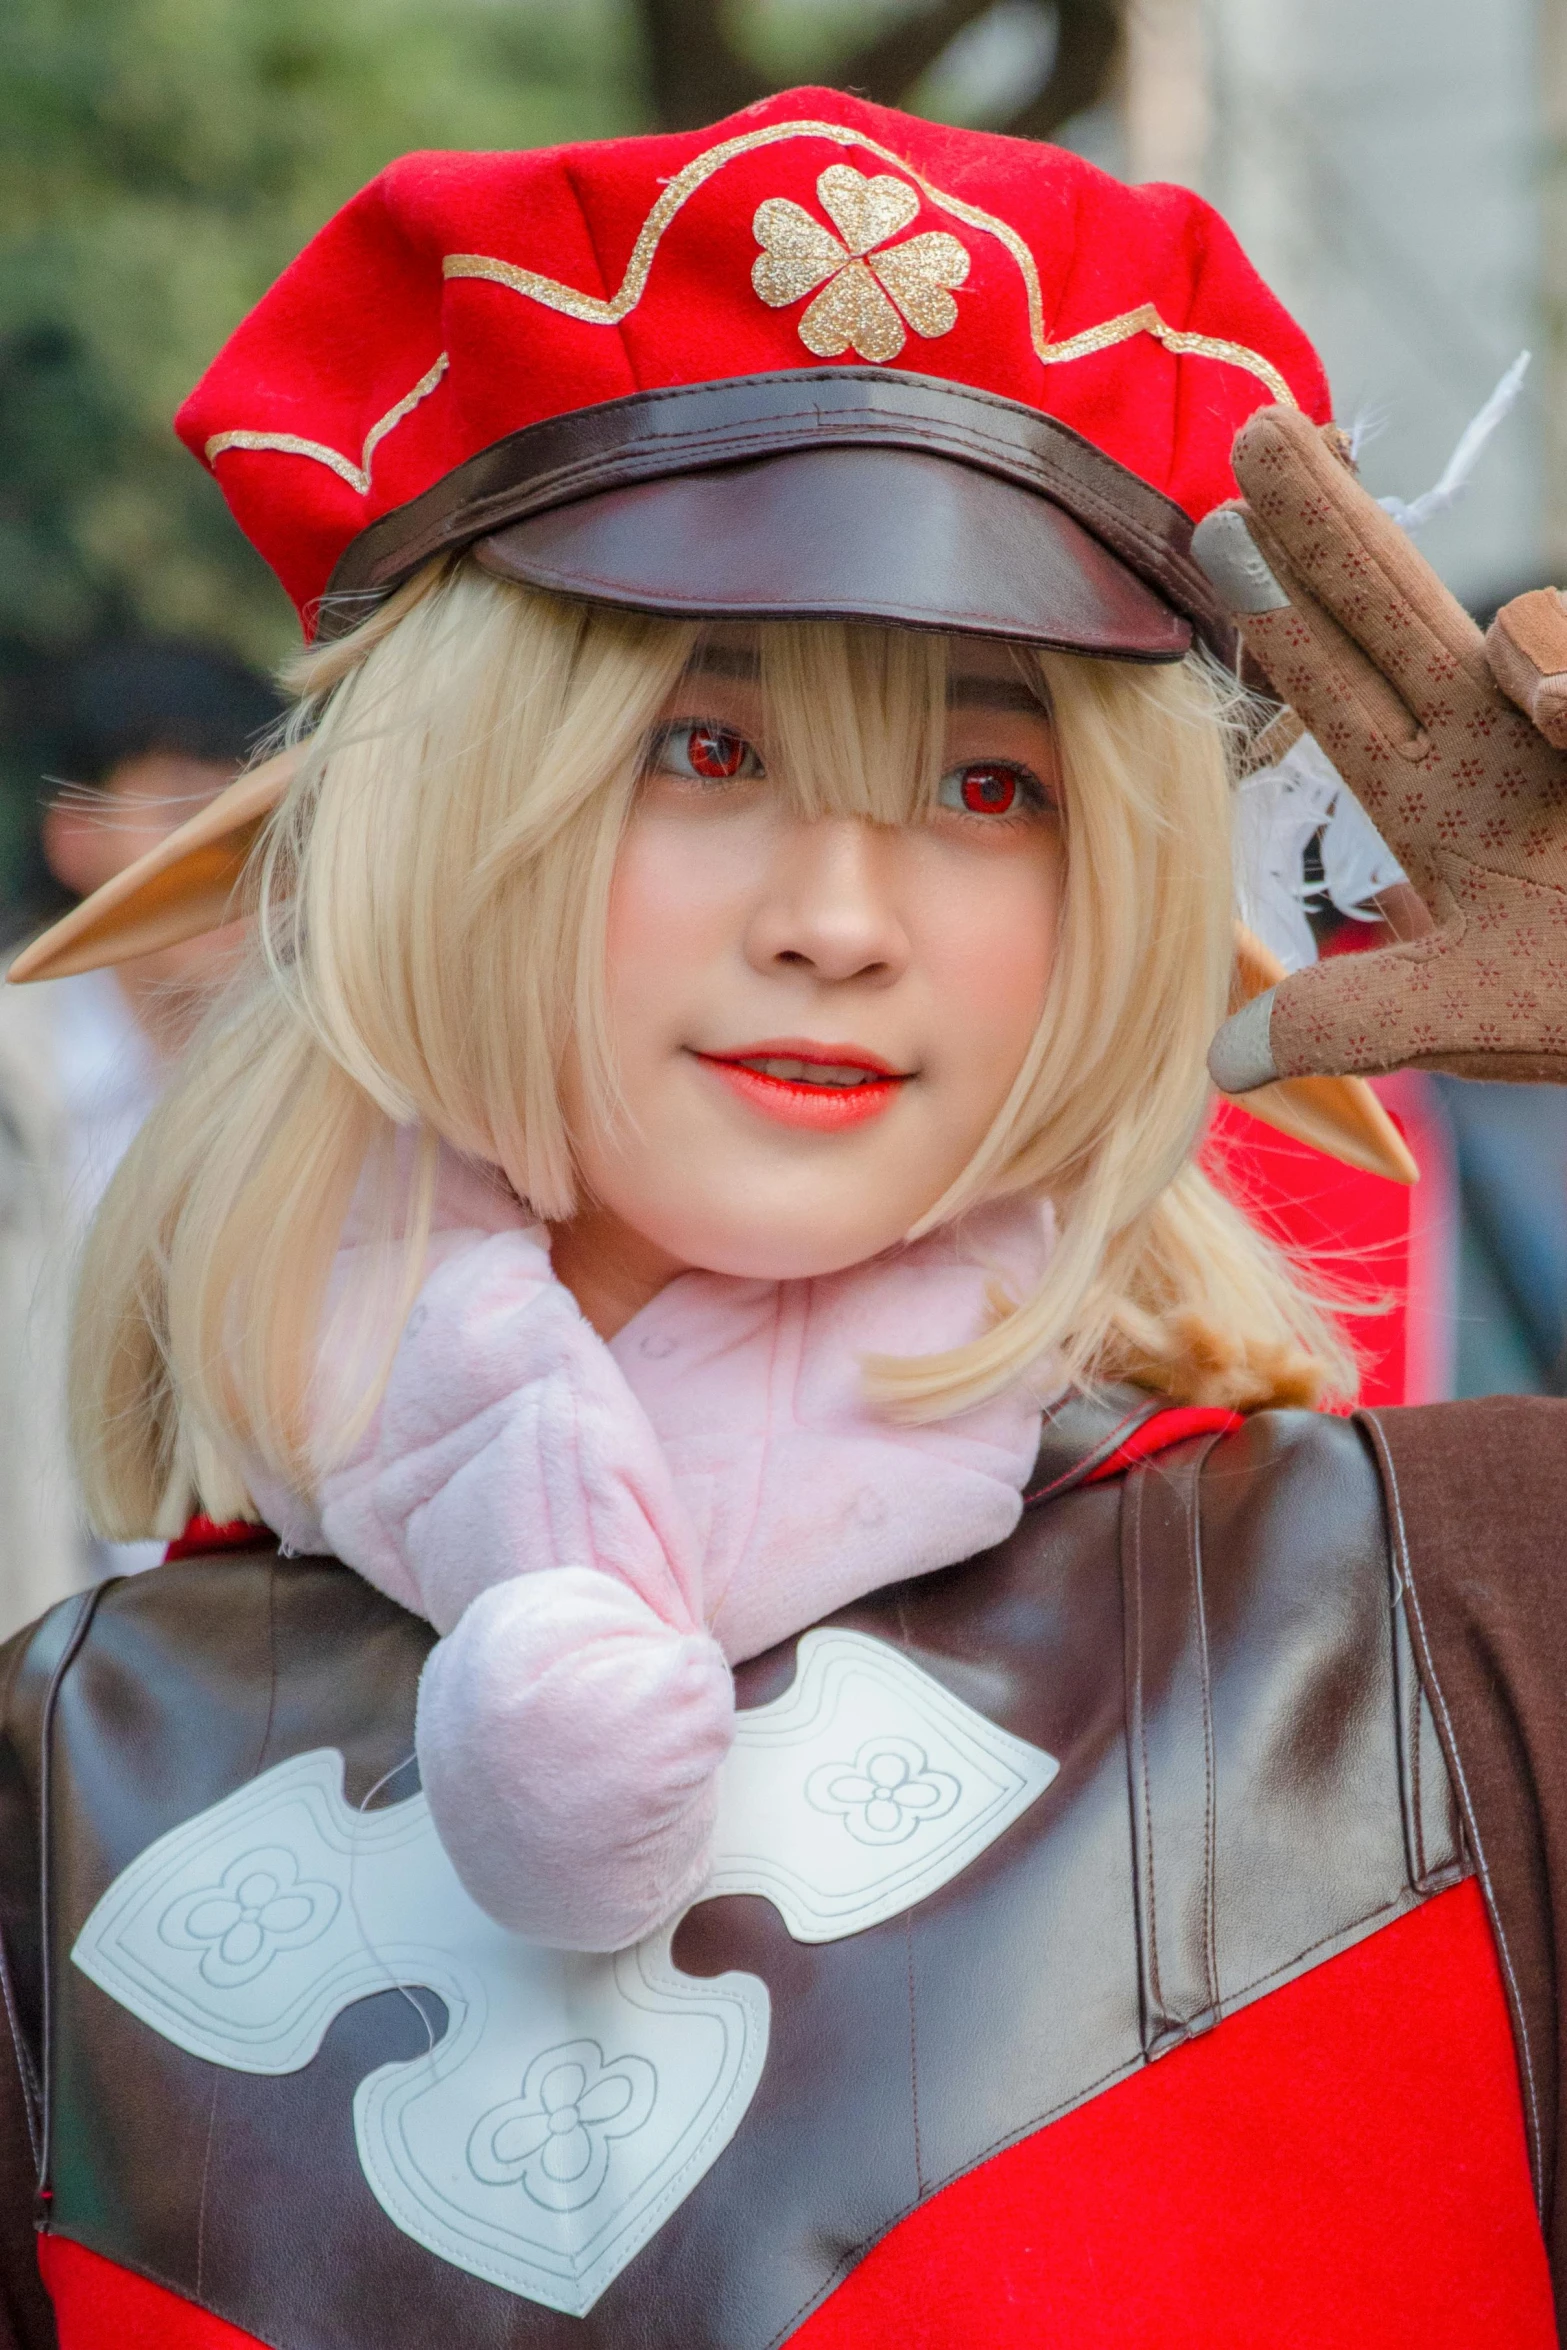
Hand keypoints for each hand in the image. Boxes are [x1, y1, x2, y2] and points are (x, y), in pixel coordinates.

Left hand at [1193, 403, 1566, 1089]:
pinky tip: (1565, 720)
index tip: (1215, 530)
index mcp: (1443, 797)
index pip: (1344, 688)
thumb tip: (1222, 1060)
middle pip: (1400, 605)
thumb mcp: (1472, 1019)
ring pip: (1532, 628)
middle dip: (1331, 523)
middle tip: (1261, 431)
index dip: (1284, 616)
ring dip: (1529, 645)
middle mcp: (1506, 737)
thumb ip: (1360, 1019)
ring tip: (1547, 713)